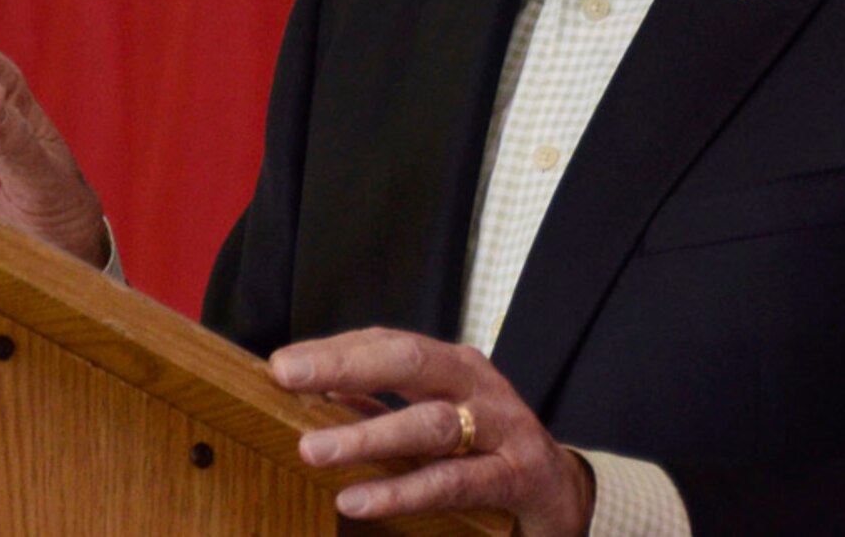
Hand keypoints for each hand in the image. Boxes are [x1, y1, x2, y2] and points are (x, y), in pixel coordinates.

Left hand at [271, 328, 592, 535]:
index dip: (335, 350)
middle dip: (345, 365)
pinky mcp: (518, 476)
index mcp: (453, 367)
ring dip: (367, 435)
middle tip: (287, 377)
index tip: (281, 365)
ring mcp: (502, 428)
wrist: (563, 497)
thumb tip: (314, 397)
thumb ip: (382, 411)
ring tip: (313, 450)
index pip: (388, 344)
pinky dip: (403, 490)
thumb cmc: (487, 455)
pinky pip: (453, 482)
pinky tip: (358, 499)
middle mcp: (478, 386)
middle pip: (408, 361)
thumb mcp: (434, 426)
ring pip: (429, 423)